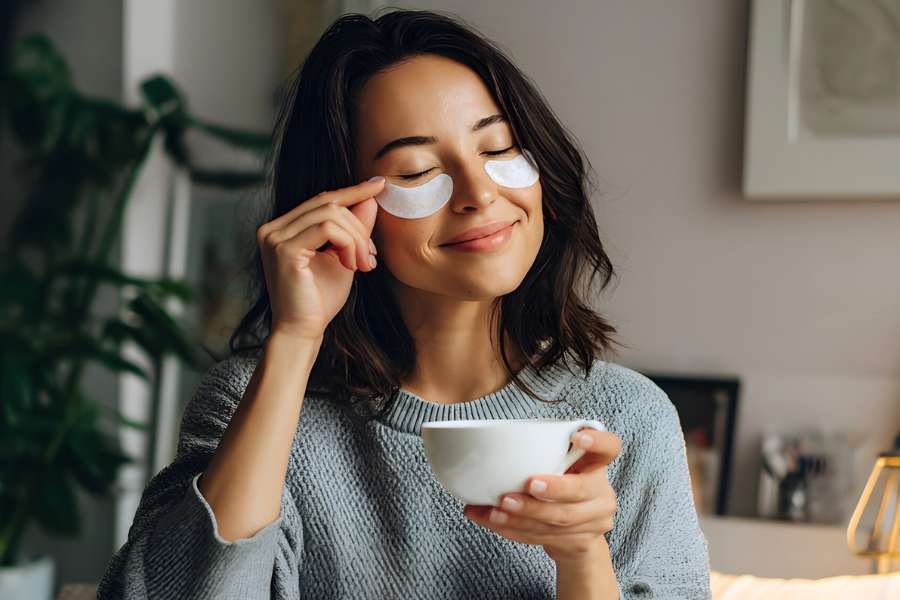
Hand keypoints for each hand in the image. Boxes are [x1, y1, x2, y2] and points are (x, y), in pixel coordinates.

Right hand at [256, 177, 384, 339]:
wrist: (302, 331)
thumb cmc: (320, 299)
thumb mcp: (344, 256)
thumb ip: (353, 229)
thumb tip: (370, 198)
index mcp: (283, 228)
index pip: (321, 200)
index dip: (352, 191)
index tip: (379, 185)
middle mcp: (273, 228)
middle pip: (328, 203)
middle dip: (359, 226)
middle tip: (371, 257)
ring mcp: (275, 237)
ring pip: (330, 214)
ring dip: (357, 238)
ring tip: (364, 264)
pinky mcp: (283, 249)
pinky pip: (326, 228)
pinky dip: (348, 243)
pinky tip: (352, 265)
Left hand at [463, 428, 620, 564]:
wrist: (574, 534)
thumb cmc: (560, 486)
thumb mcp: (560, 466)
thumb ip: (545, 454)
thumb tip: (494, 446)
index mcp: (597, 464)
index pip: (609, 447)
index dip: (597, 441)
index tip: (577, 437)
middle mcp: (602, 491)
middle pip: (580, 490)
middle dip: (553, 489)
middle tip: (528, 484)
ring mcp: (595, 520)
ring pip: (559, 519)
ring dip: (524, 515)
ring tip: (496, 509)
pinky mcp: (580, 542)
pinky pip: (544, 536)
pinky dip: (514, 529)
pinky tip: (494, 521)